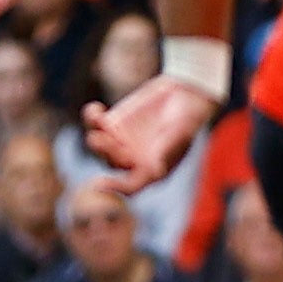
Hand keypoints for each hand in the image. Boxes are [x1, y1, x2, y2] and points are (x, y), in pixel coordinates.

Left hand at [82, 76, 218, 189]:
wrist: (185, 94)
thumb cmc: (190, 117)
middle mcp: (133, 161)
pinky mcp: (112, 125)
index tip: (101, 183)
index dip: (116, 187)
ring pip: (99, 146)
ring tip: (98, 121)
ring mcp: (120, 143)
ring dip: (95, 137)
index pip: (131, 185)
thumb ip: (167, 149)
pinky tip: (96, 109)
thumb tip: (154, 170)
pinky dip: (92, 117)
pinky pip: (95, 124)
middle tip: (99, 138)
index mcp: (152, 170)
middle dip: (106, 151)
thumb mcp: (181, 132)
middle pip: (112, 162)